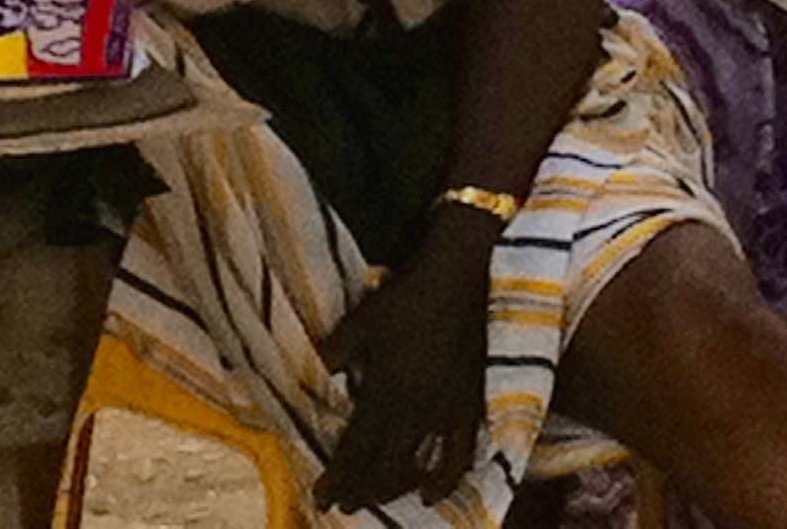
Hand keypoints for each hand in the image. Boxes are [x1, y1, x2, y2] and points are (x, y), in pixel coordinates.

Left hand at [316, 221, 490, 510]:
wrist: (459, 280)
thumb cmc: (406, 298)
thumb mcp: (360, 321)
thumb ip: (335, 352)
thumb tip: (317, 374)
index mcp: (383, 391)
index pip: (355, 448)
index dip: (337, 477)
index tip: (321, 497)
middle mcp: (413, 410)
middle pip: (382, 466)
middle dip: (359, 490)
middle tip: (343, 506)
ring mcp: (444, 411)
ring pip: (415, 466)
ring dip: (392, 488)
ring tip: (374, 499)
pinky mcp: (470, 406)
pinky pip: (459, 454)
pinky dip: (444, 480)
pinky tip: (429, 494)